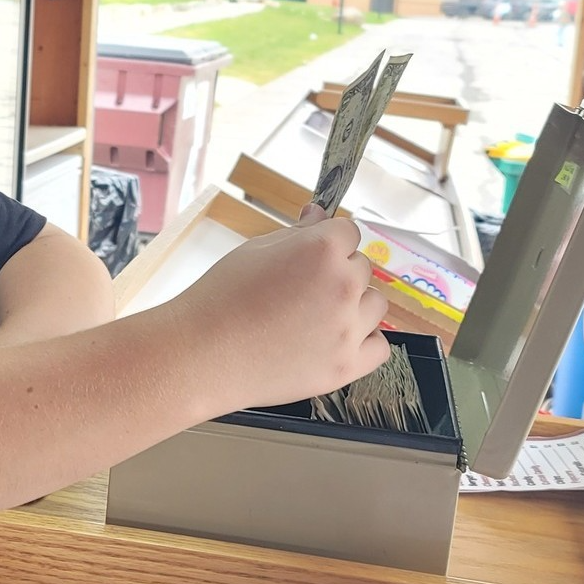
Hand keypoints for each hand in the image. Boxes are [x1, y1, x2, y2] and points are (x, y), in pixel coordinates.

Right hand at [163, 212, 389, 414]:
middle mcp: (344, 286)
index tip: (311, 253)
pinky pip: (379, 346)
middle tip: (301, 289)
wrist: (204, 353)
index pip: (349, 231)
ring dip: (353, 305)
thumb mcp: (255, 249)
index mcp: (321, 250)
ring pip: (374, 305)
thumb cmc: (222, 296)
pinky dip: (363, 341)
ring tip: (315, 316)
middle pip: (362, 268)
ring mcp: (349, 329)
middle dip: (337, 272)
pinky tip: (334, 340)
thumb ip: (296, 233)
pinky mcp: (348, 366)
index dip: (328, 240)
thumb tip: (319, 216)